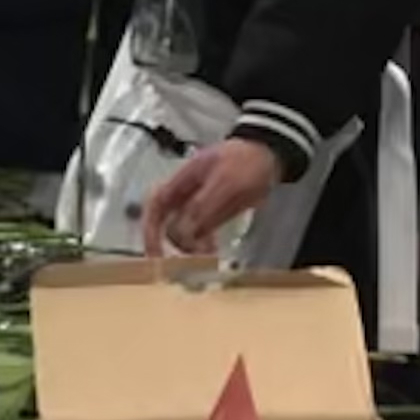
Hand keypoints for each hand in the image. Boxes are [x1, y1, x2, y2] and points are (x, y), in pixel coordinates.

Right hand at [144, 137, 279, 257]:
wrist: (268, 154)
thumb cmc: (245, 162)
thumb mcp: (225, 182)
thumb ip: (202, 207)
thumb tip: (181, 233)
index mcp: (182, 181)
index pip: (156, 207)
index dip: (151, 231)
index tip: (156, 254)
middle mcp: (186, 194)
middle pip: (167, 222)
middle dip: (169, 244)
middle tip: (177, 265)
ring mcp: (200, 204)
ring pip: (185, 231)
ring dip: (189, 248)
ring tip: (200, 261)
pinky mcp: (214, 212)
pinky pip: (202, 232)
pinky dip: (204, 244)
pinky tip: (212, 253)